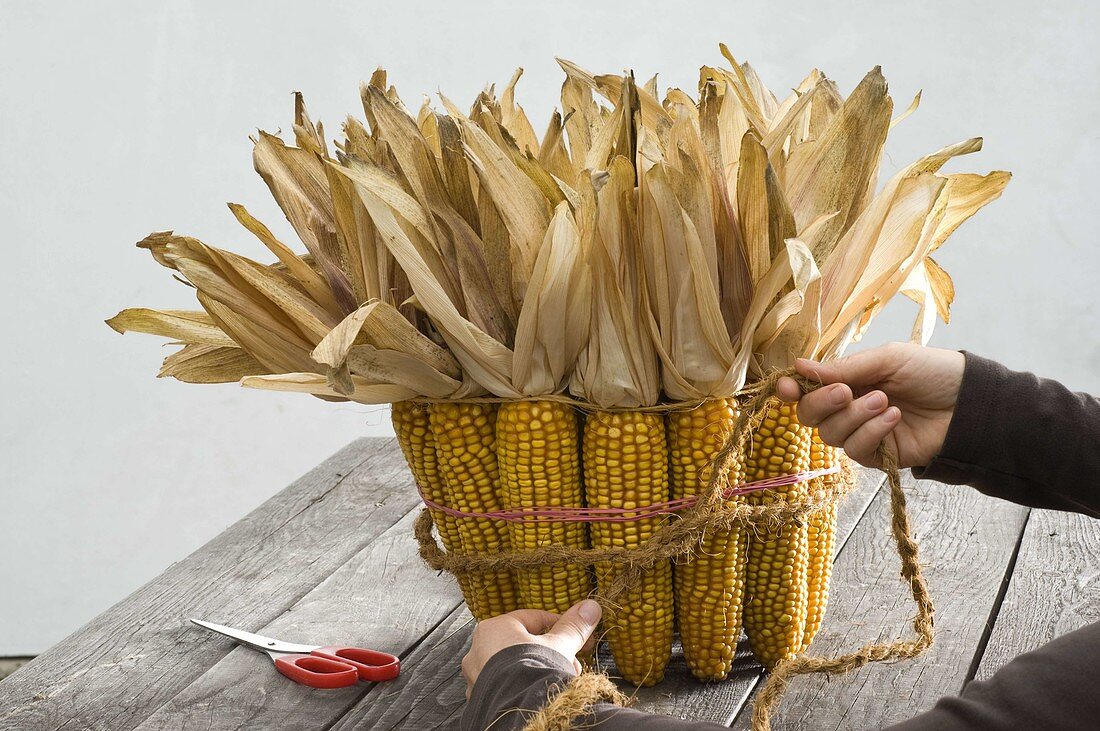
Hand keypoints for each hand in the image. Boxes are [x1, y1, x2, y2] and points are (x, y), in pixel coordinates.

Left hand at [460, 599, 601, 697]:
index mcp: (494, 627)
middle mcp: (479, 648)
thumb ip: (573, 627)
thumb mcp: (559, 646)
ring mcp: (477, 674)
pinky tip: (540, 691)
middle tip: (571, 662)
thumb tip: (590, 608)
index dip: (560, 626)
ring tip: (560, 679)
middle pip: (525, 643)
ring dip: (539, 669)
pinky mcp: (482, 695)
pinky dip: (523, 684)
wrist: (519, 712)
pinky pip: (507, 683)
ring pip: (515, 664)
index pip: (533, 618)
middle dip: (552, 652)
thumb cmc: (532, 672)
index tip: (576, 635)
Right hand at [775, 342, 963, 468]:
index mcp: (846, 380)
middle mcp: (847, 408)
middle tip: (846, 392)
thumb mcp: (886, 359)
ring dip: (855, 416)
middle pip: (809, 415)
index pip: (806, 389)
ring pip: (831, 434)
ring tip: (885, 401)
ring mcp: (861, 432)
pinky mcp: (877, 455)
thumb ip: (842, 368)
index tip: (786, 387)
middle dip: (821, 403)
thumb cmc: (930, 372)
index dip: (791, 389)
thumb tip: (798, 365)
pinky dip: (871, 432)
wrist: (969, 402)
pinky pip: (856, 450)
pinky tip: (894, 418)